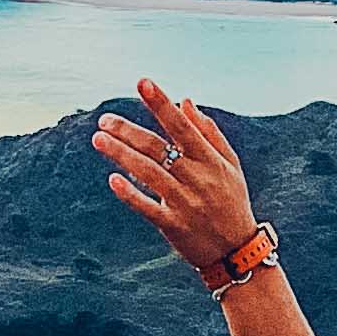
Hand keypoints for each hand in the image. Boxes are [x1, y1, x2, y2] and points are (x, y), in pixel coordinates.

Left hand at [95, 79, 260, 274]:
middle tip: (104, 119)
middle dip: (129, 131)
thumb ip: (209, 133)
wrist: (237, 253)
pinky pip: (149, 208)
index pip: (182, 126)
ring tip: (98, 139)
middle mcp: (197, 179)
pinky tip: (112, 180)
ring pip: (149, 174)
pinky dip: (131, 195)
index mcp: (210, 160)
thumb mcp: (230, 166)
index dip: (161, 104)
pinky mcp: (173, 227)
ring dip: (121, 155)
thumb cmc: (232, 202)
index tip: (142, 82)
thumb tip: (186, 101)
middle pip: (158, 148)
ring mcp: (185, 203)